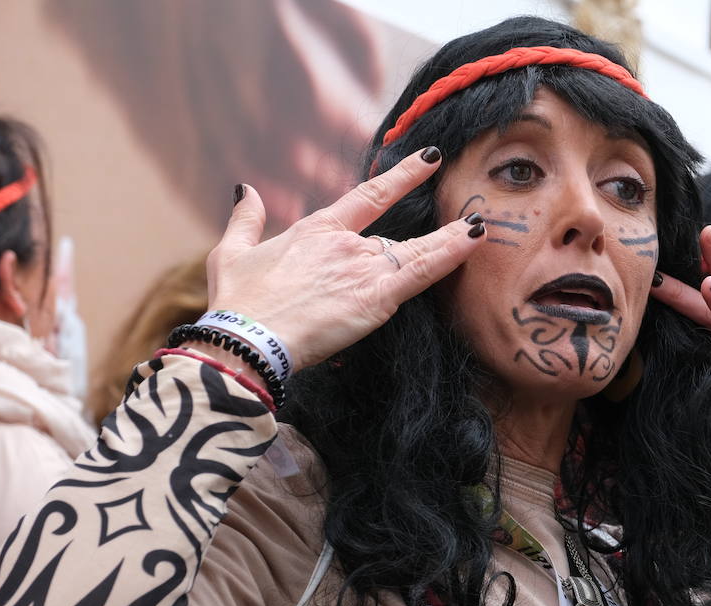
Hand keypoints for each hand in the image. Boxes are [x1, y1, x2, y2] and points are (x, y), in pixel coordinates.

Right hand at [206, 149, 486, 371]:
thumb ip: (245, 220)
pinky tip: (474, 241)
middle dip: (433, 221)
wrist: (248, 339)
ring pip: (418, 250)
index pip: (368, 196)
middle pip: (398, 232)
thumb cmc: (238, 304)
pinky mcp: (377, 298)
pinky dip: (451, 255)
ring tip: (480, 226)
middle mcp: (346, 244)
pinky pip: (422, 272)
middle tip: (467, 207)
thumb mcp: (231, 254)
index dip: (401, 176)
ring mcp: (363, 268)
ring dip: (452, 238)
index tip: (427, 160)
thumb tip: (245, 190)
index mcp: (316, 230)